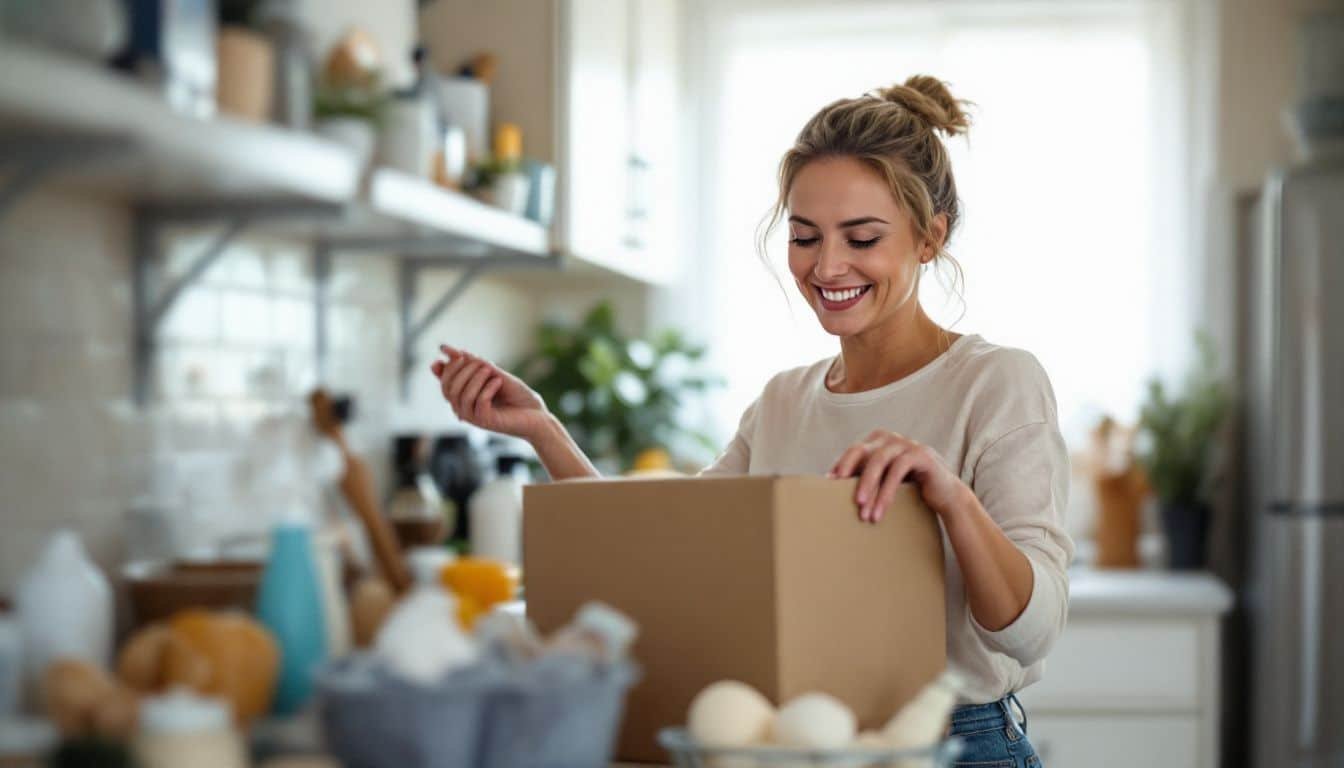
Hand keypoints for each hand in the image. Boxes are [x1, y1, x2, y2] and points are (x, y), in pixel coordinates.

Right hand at [429, 345, 551, 439]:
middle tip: (480, 361)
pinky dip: (487, 388)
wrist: (537, 414)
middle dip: (461, 370)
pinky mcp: (487, 422)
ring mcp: (474, 417)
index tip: (458, 354)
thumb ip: (471, 362)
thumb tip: (445, 349)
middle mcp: (465, 409)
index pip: (445, 383)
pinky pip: (479, 402)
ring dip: (475, 378)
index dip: (446, 368)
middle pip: (449, 389)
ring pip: (462, 396)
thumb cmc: (516, 394)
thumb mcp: (493, 373)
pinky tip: (498, 381)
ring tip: (491, 369)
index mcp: (464, 398)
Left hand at [829, 430, 968, 521]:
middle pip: (861, 451)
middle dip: (849, 473)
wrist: (945, 496)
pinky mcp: (921, 454)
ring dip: (869, 488)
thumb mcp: (883, 481)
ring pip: (879, 462)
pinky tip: (881, 510)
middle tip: (837, 495)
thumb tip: (829, 483)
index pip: (853, 451)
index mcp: (878, 441)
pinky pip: (897, 471)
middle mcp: (890, 437)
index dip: (840, 466)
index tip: (828, 485)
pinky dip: (887, 492)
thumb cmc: (909, 490)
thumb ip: (864, 477)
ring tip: (863, 513)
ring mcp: (906, 443)